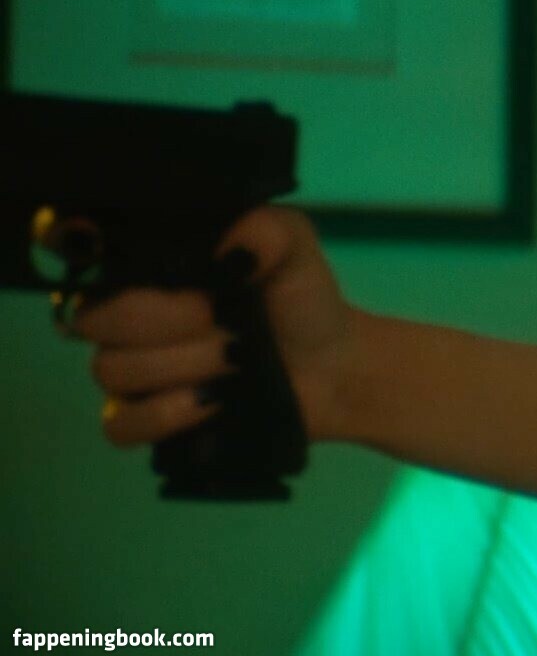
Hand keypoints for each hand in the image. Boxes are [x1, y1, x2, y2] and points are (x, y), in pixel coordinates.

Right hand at [74, 205, 360, 446]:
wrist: (333, 363)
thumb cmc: (301, 298)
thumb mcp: (294, 247)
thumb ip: (263, 230)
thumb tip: (227, 245)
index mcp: (149, 269)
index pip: (85, 260)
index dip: (85, 261)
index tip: (146, 267)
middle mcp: (127, 318)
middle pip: (95, 319)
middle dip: (166, 319)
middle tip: (225, 318)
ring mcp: (133, 372)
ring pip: (111, 370)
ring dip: (182, 365)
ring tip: (237, 358)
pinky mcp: (149, 419)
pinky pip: (120, 425)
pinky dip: (165, 415)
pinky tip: (212, 402)